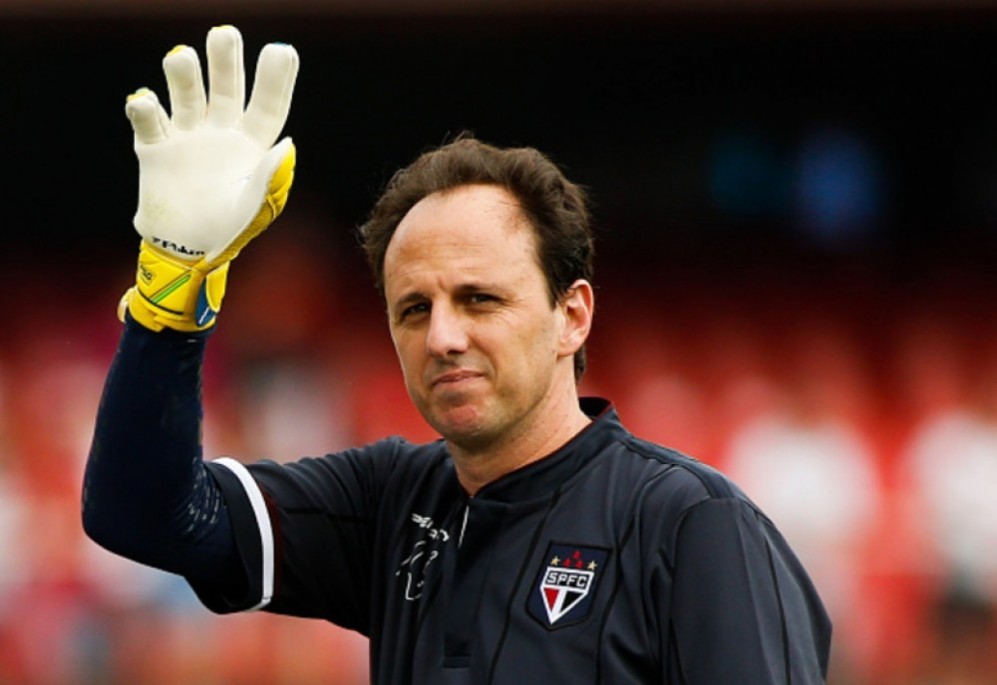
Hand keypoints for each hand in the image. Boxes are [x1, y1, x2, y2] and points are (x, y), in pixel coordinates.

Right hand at [120, 25, 299, 330]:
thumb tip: (287, 146)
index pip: (268, 106)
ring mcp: (188, 137)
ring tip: (181, 57)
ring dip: (183, 76)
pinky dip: (144, 108)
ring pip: (186, 96)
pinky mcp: (155, 149)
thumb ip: (272, 179)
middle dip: (225, 61)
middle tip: (224, 34)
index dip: (275, 80)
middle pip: (226, 88)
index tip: (282, 50)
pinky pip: (149, 122)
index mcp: (253, 145)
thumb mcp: (256, 208)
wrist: (186, 253)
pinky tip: (143, 101)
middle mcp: (221, 132)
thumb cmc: (229, 230)